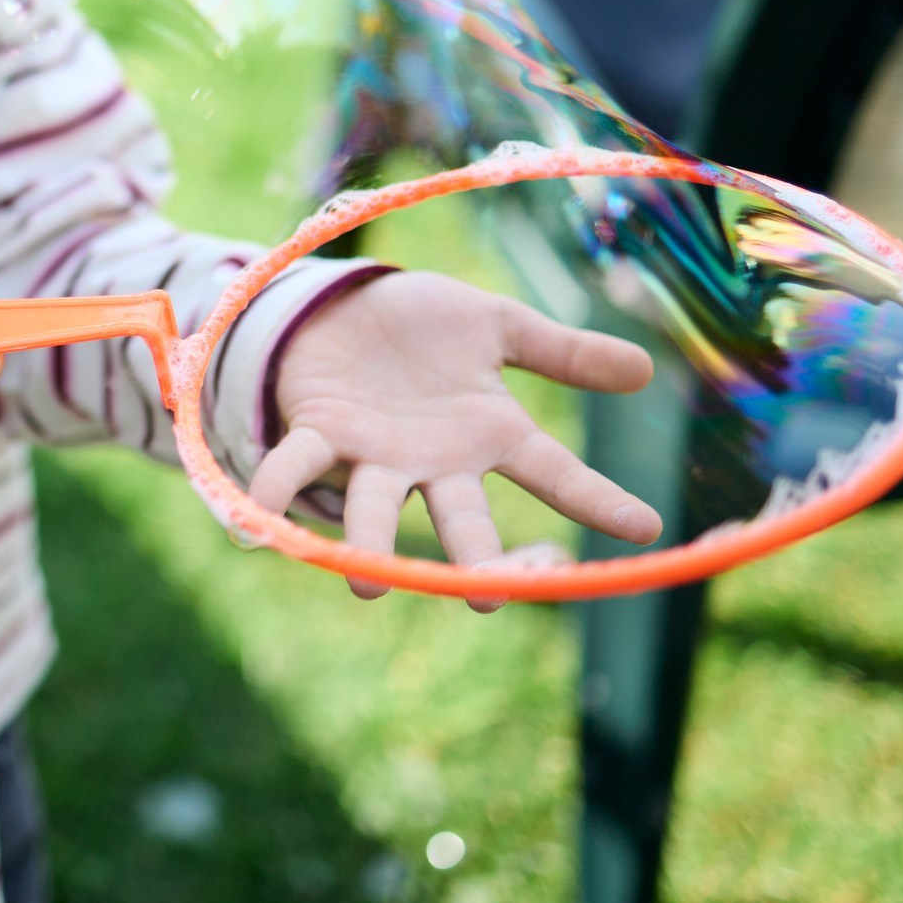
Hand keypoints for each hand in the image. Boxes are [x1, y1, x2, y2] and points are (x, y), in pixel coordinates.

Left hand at [257, 270, 661, 610]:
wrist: (344, 304)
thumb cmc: (423, 326)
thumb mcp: (498, 326)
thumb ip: (563, 353)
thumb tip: (644, 372)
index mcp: (486, 436)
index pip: (553, 474)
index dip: (596, 499)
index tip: (646, 526)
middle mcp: (432, 463)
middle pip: (462, 522)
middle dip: (474, 562)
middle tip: (488, 598)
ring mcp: (373, 457)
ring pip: (374, 510)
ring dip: (369, 548)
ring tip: (367, 586)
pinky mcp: (318, 432)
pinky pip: (294, 466)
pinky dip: (276, 492)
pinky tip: (256, 521)